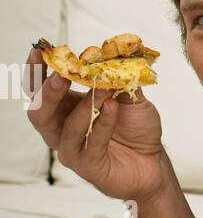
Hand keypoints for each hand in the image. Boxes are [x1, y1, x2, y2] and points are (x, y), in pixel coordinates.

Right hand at [25, 47, 166, 201]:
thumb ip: (117, 77)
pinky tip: (114, 108)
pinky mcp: (88, 166)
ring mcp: (72, 150)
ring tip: (104, 89)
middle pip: (39, 111)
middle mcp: (61, 129)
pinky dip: (104, 123)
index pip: (38, 89)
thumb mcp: (129, 95)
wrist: (153, 161)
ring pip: (67, 128)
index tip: (40, 50)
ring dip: (86, 106)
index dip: (35, 70)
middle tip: (64, 75)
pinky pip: (92, 143)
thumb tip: (111, 55)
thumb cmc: (136, 127)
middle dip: (48, 92)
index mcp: (63, 108)